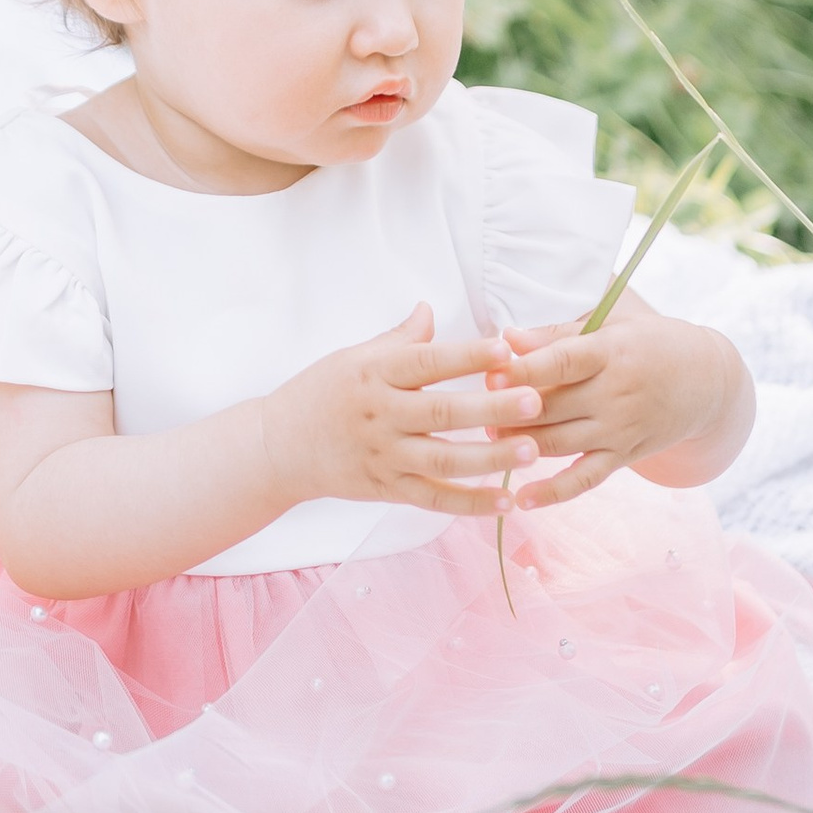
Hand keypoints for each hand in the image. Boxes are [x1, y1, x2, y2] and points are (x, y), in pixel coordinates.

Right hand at [263, 303, 547, 519]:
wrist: (278, 447)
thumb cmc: (321, 393)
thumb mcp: (353, 356)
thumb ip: (399, 339)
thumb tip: (430, 309)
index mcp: (374, 374)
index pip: (426, 362)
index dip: (466, 355)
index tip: (506, 349)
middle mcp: (380, 416)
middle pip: (442, 413)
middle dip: (491, 408)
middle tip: (535, 401)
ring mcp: (384, 457)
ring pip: (443, 462)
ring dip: (490, 459)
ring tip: (532, 451)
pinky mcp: (386, 490)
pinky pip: (433, 500)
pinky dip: (470, 504)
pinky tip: (506, 501)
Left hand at [482, 293, 752, 501]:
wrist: (707, 382)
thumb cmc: (649, 344)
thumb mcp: (613, 326)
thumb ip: (559, 333)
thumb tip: (508, 337)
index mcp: (611, 351)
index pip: (563, 359)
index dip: (524, 368)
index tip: (490, 371)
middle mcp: (616, 393)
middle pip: (553, 405)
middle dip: (508, 409)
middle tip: (472, 407)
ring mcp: (620, 429)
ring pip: (558, 442)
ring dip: (518, 443)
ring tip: (486, 438)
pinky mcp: (624, 456)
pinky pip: (584, 479)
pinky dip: (553, 493)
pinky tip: (522, 499)